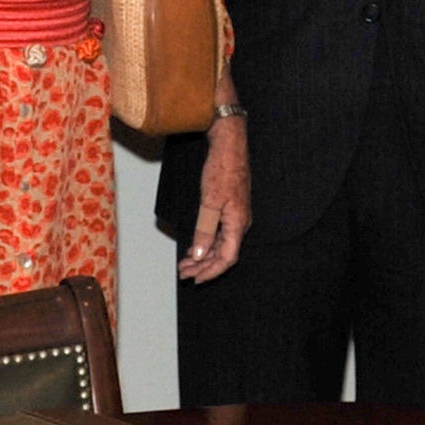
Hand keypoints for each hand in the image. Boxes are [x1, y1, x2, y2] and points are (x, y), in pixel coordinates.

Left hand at [178, 107, 250, 283]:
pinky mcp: (231, 208)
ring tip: (186, 263)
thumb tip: (200, 256)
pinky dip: (207, 243)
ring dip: (204, 256)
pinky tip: (195, 246)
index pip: (228, 258)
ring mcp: (236, 215)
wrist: (229, 145)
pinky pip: (221, 234)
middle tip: (184, 272)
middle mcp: (240, 223)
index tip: (195, 279)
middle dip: (204, 266)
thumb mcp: (210, 203)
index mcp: (238, 223)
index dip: (212, 271)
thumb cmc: (222, 169)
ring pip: (222, 245)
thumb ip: (205, 231)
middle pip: (224, 254)